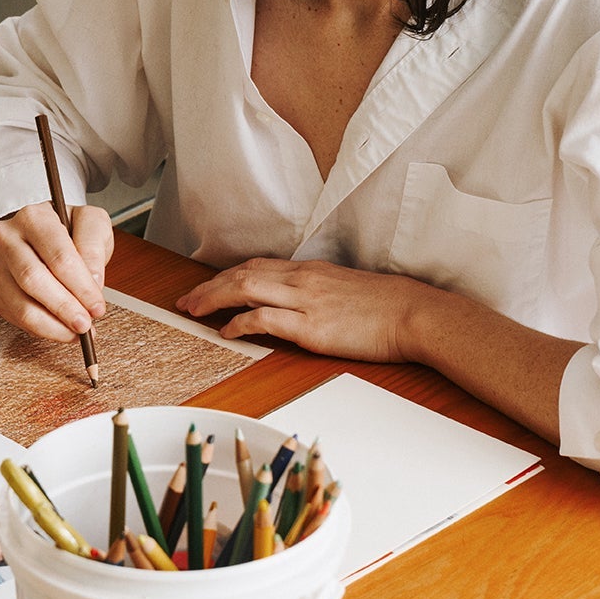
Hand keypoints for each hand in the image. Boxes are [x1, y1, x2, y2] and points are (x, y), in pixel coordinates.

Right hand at [0, 201, 112, 342]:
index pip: (58, 256)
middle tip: (85, 324)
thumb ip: (94, 246)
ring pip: (20, 304)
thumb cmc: (70, 229)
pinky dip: (40, 328)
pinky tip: (59, 328)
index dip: (80, 286)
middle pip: (33, 280)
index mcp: (33, 217)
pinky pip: (14, 316)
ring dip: (52, 325)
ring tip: (75, 332)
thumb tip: (93, 282)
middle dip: (63, 308)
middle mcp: (7, 238)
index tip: (97, 306)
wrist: (46, 234)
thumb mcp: (93, 224)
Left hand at [177, 257, 424, 362]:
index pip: (256, 266)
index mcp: (310, 270)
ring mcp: (306, 301)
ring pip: (245, 289)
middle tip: (186, 300)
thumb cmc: (387, 306)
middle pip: (242, 274)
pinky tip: (227, 332)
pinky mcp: (312, 327)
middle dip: (209, 286)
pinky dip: (240, 323)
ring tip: (194, 311)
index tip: (205, 287)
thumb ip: (318, 291)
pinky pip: (265, 319)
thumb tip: (298, 302)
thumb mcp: (346, 289)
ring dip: (214, 299)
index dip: (225, 276)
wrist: (413, 313)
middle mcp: (302, 279)